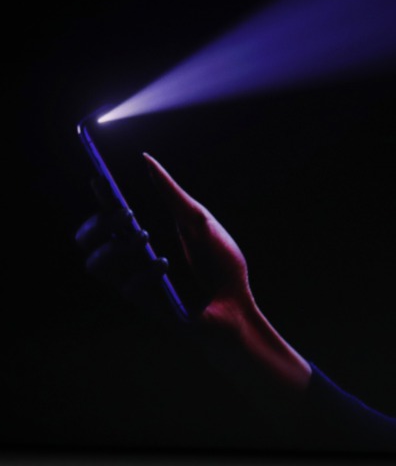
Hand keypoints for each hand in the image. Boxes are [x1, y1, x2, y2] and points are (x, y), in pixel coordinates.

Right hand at [77, 154, 309, 390]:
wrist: (239, 302)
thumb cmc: (221, 265)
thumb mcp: (199, 221)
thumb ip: (172, 194)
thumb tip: (147, 160)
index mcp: (142, 239)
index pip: (108, 217)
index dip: (99, 198)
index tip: (99, 178)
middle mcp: (131, 261)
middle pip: (86, 240)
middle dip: (98, 223)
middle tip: (126, 213)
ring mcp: (135, 283)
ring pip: (95, 265)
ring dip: (115, 247)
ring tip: (145, 235)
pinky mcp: (146, 304)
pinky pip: (127, 288)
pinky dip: (145, 271)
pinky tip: (165, 263)